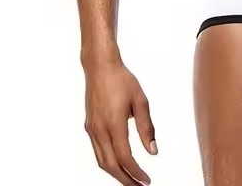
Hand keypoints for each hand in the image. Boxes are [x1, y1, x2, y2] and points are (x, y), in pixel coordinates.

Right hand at [84, 59, 156, 184]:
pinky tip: (117, 164)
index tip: (146, 180)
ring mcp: (92, 129)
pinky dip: (107, 162)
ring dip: (115, 173)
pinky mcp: (89, 126)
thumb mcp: (141, 102)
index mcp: (113, 123)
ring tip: (130, 179)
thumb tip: (152, 150)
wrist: (100, 67)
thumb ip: (147, 128)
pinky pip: (97, 151)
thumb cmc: (121, 80)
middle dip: (125, 179)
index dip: (136, 172)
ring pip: (101, 160)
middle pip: (110, 165)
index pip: (124, 157)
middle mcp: (99, 129)